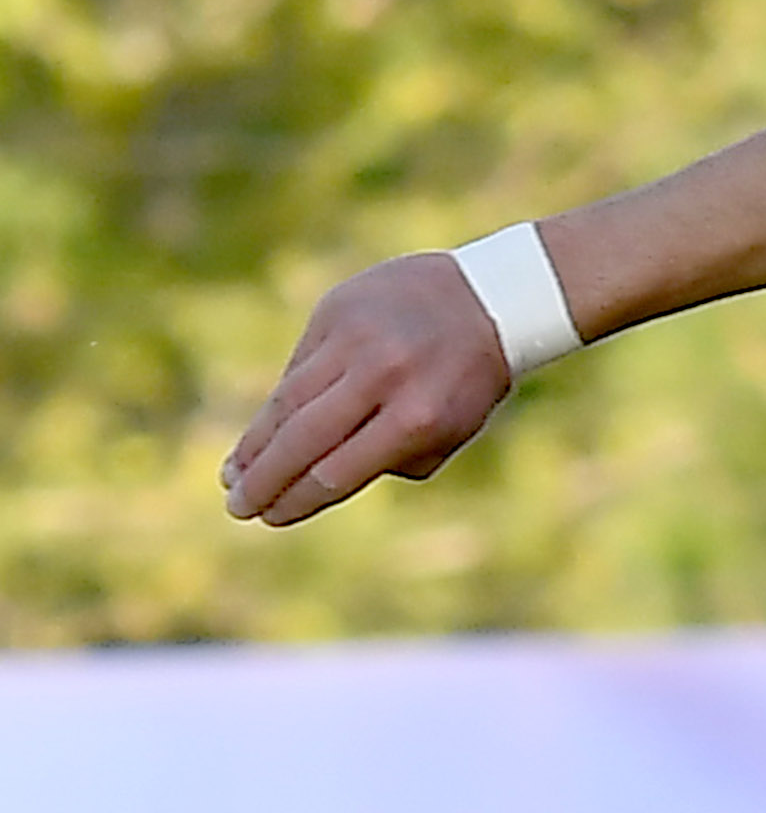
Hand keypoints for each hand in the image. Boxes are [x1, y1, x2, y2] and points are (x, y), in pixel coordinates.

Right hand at [223, 255, 514, 527]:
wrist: (486, 295)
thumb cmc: (467, 379)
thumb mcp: (447, 432)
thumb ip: (386, 460)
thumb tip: (314, 482)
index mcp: (416, 416)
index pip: (338, 471)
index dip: (299, 499)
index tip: (270, 518)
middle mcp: (381, 375)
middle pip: (303, 438)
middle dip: (265, 478)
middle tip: (236, 506)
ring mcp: (354, 338)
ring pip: (289, 399)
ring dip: (256, 442)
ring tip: (232, 473)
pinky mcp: (335, 309)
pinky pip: (299, 365)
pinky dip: (280, 401)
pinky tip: (262, 431)